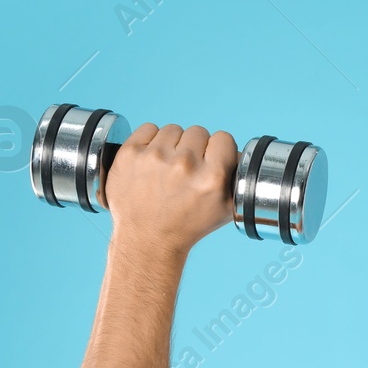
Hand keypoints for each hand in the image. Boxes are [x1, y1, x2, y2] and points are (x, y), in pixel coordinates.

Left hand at [104, 123, 238, 255]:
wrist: (147, 239)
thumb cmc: (185, 225)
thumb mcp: (225, 209)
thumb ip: (236, 178)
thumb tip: (236, 152)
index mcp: (210, 178)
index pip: (223, 138)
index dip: (218, 148)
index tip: (211, 159)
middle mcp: (184, 165)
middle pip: (198, 132)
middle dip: (195, 147)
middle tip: (187, 168)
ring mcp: (154, 157)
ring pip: (173, 129)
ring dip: (172, 144)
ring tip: (168, 166)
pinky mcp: (131, 153)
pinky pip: (148, 128)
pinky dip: (150, 140)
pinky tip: (152, 159)